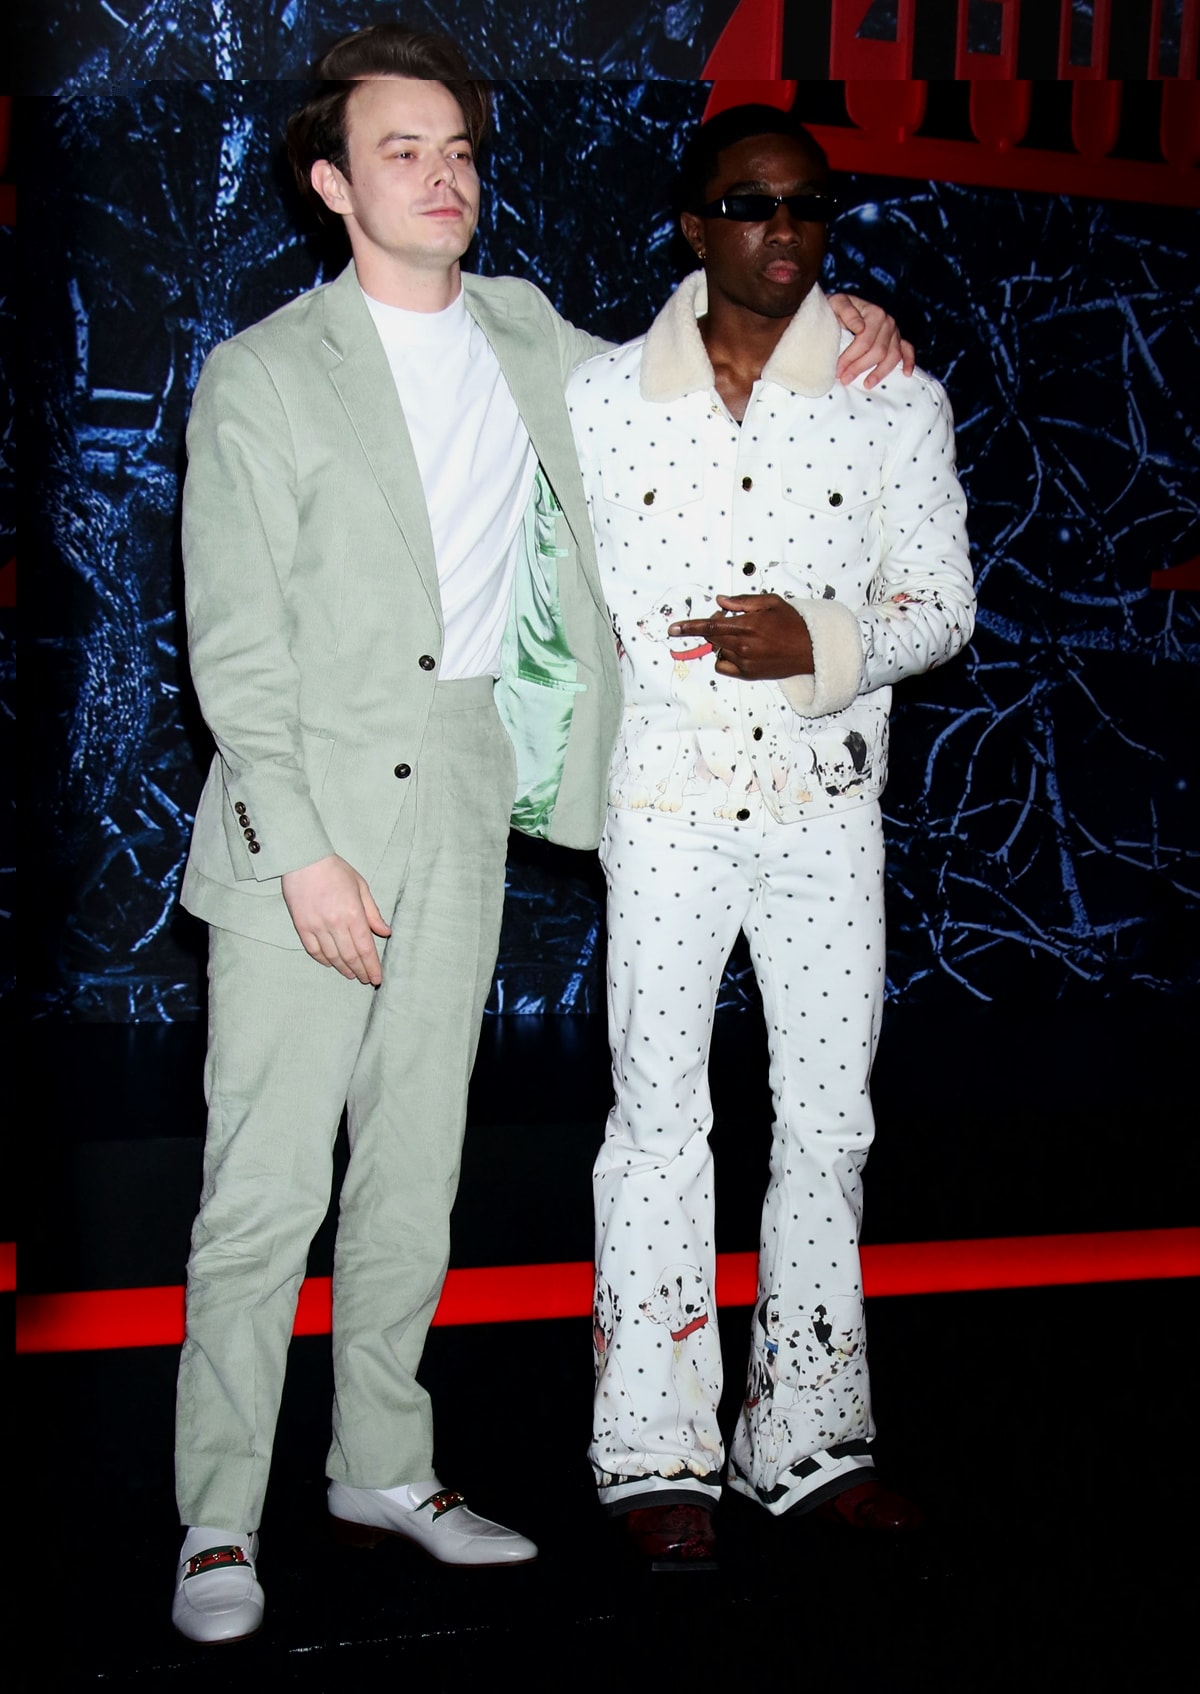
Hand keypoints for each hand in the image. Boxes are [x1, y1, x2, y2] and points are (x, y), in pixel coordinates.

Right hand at [281, 854, 391, 984]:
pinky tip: (331, 964)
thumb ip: (373, 913)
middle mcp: (335, 923)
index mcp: (353, 913)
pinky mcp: (301, 926)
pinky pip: (314, 950)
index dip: (372, 966)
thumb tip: (386, 932)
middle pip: (350, 956)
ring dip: (343, 969)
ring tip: (351, 975)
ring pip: (332, 957)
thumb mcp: (361, 886)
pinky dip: (323, 960)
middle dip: (360, 971)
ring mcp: (317, 926)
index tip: (377, 978)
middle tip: (366, 980)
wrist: (303, 860)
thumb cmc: (335, 870)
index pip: (365, 948)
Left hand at [668, 593, 813, 680]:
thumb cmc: (792, 623)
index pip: (711, 626)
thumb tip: (720, 601)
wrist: (810, 650)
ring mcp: (745, 662)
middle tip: (730, 621)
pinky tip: (740, 651)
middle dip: (711, 628)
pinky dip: (725, 658)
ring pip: (718, 650)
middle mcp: (744, 645)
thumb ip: (743, 601)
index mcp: (749, 625)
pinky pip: (723, 666)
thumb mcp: (770, 603)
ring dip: (723, 642)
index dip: (690, 627)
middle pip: (712, 638)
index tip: (673, 628)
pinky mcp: (748, 674)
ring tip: (746, 636)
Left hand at [828, 292, 915, 387]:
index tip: (838, 370)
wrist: (842, 307)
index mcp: (875, 313)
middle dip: (860, 367)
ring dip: (880, 372)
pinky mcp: (899, 339)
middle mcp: (888, 322)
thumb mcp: (837, 303)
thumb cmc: (838, 307)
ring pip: (893, 355)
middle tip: (844, 379)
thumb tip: (860, 328)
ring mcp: (895, 331)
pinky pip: (907, 350)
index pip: (864, 341)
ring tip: (866, 384)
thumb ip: (847, 312)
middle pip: (878, 351)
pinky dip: (909, 362)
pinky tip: (906, 374)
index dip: (850, 358)